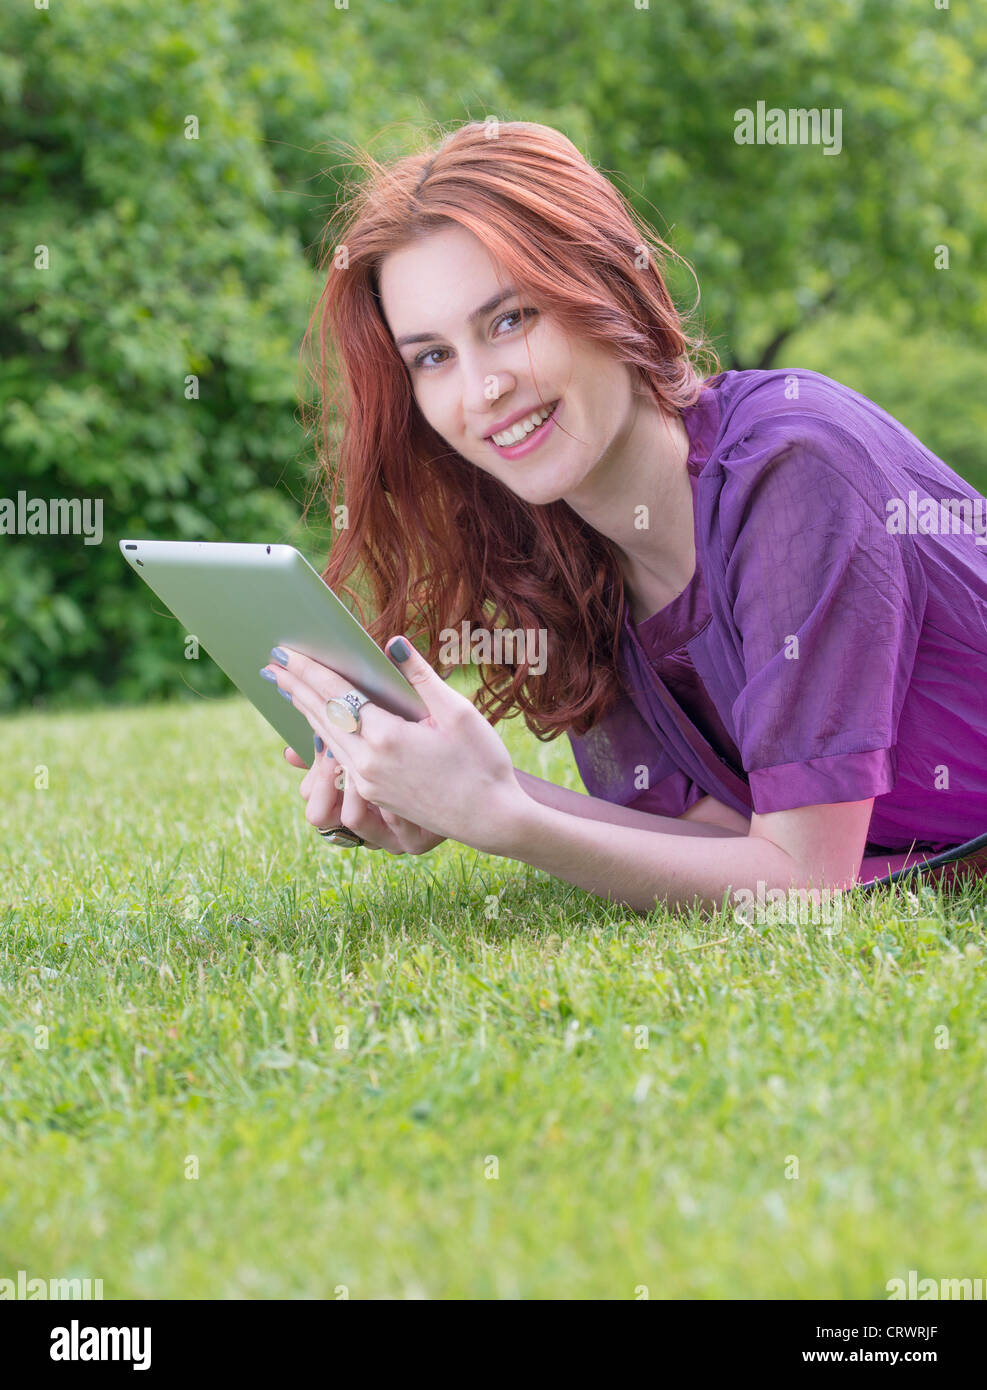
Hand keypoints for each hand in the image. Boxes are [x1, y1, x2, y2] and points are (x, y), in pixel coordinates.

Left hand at [262, 636, 523, 853]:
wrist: (491, 818)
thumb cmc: (482, 762)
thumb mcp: (457, 712)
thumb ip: (420, 677)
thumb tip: (392, 644)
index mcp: (387, 736)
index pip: (337, 694)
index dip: (309, 670)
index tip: (286, 652)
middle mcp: (369, 762)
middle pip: (322, 716)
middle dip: (295, 688)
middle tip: (272, 664)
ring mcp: (370, 781)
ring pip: (327, 739)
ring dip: (305, 711)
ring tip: (288, 689)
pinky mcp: (376, 794)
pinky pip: (339, 758)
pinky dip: (324, 735)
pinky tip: (318, 724)